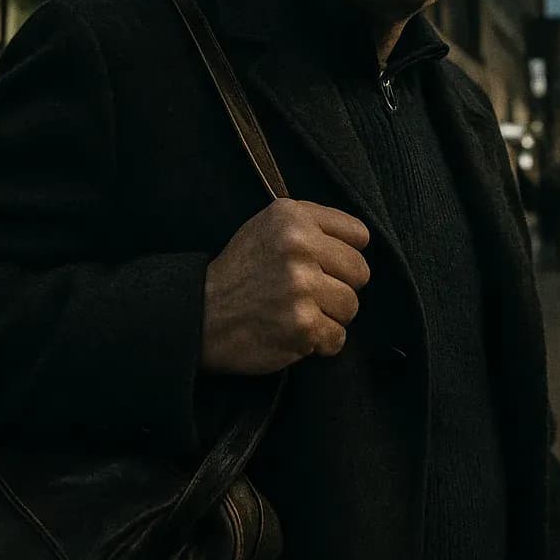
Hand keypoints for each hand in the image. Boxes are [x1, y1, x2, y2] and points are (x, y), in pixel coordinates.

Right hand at [200, 199, 371, 374]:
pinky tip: (294, 332)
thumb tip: (359, 242)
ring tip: (297, 312)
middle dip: (338, 286)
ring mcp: (301, 286)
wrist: (199, 315)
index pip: (358, 235)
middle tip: (308, 293)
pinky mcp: (303, 325)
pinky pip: (337, 337)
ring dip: (329, 316)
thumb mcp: (267, 228)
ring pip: (351, 306)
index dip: (344, 254)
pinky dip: (319, 342)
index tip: (325, 265)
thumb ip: (311, 226)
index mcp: (292, 216)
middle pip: (360, 272)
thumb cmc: (238, 274)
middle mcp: (298, 246)